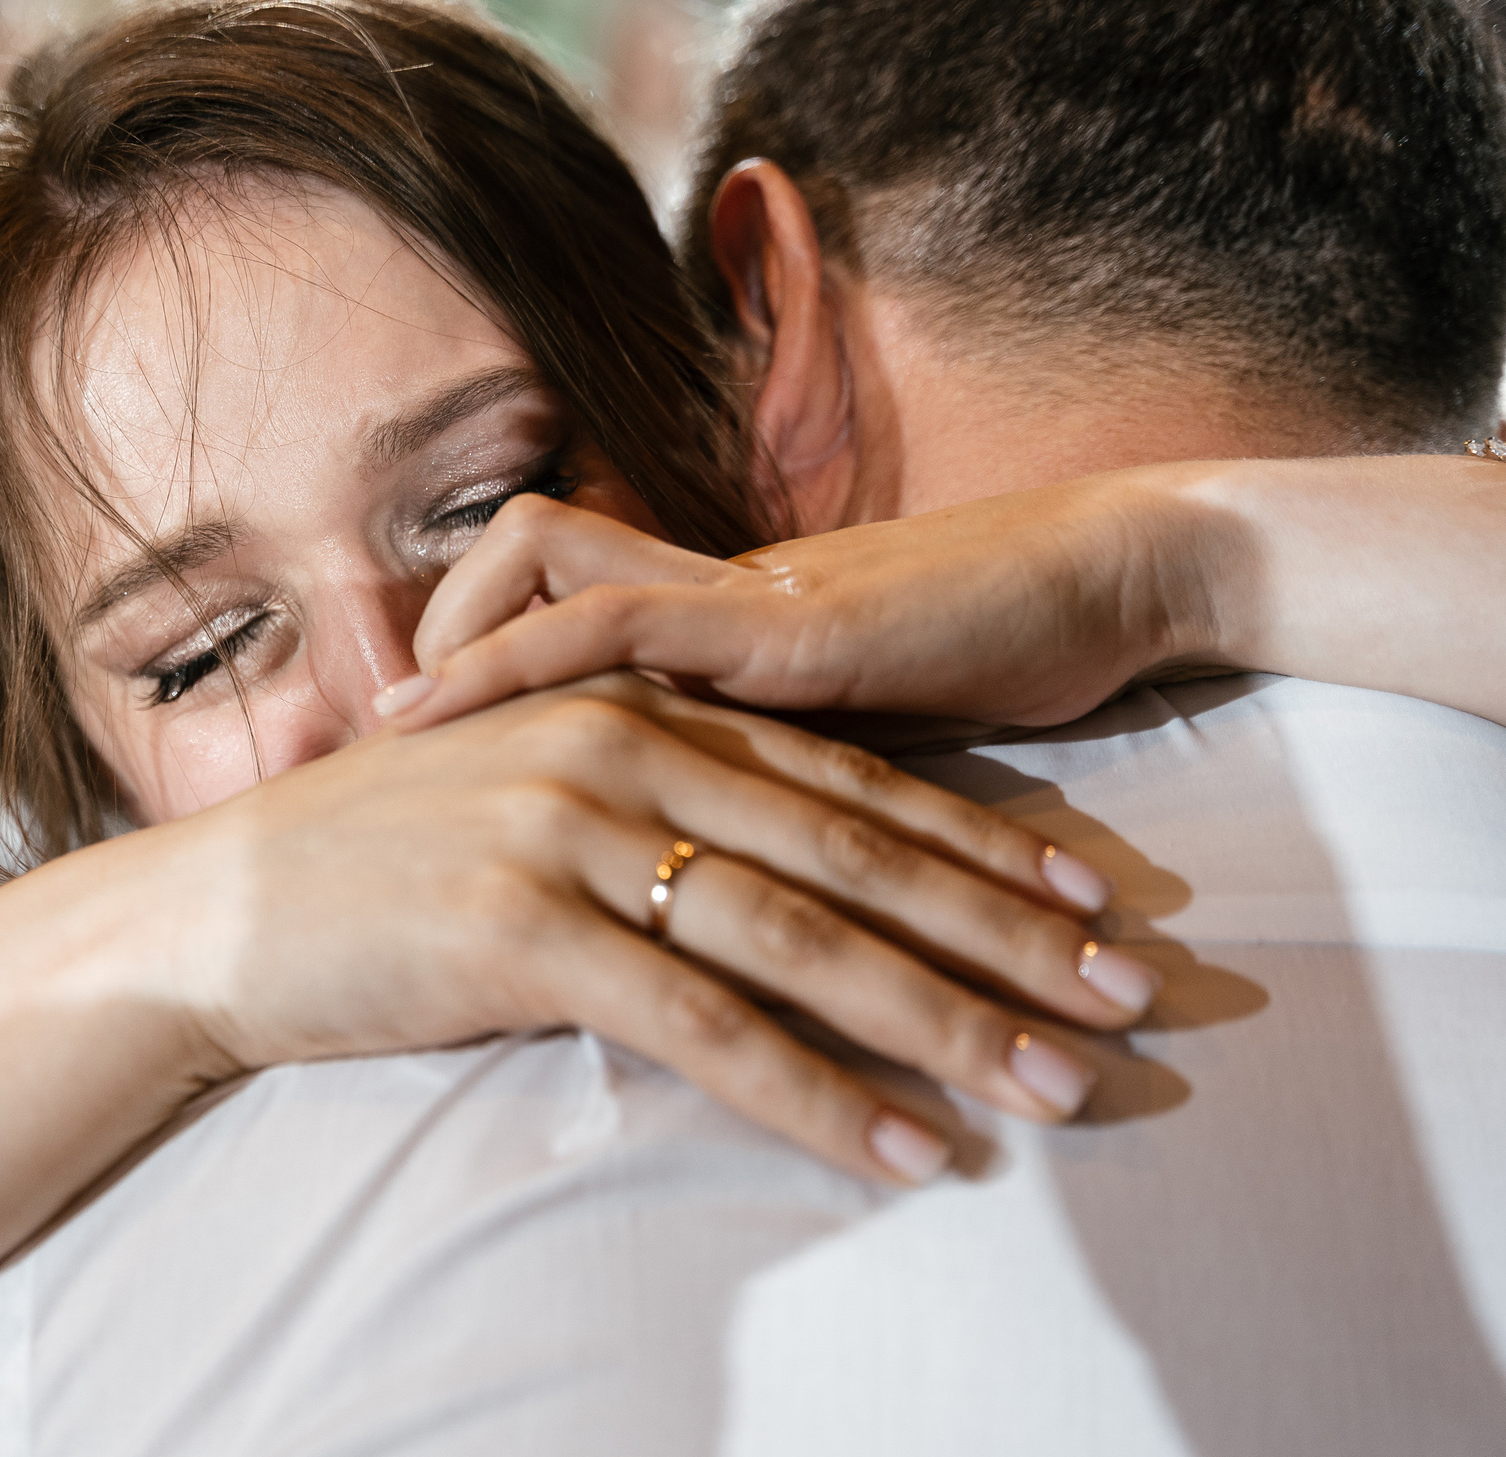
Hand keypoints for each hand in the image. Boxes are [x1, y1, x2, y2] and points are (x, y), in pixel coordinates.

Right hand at [120, 673, 1156, 1185]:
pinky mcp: (528, 932)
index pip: (842, 784)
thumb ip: (635, 809)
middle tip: (1124, 1001)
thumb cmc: (365, 864)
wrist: (214, 909)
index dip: (976, 848)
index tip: (1088, 904)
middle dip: (1004, 936)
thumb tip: (744, 869)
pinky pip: (705, 1028)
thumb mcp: (515, 796)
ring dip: (945, 1022)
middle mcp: (622, 751)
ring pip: (804, 939)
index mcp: (631, 710)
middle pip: (855, 856)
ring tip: (1057, 1090)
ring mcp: (575, 835)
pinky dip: (813, 1096)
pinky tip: (902, 1151)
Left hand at [382, 472, 1224, 733]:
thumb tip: (710, 844)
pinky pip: (611, 622)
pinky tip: (445, 710)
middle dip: (437, 645)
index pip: (562, 594)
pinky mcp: (774, 626)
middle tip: (388, 739)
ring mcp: (736, 598)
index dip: (481, 646)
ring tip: (395, 736)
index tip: (428, 735)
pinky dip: (514, 659)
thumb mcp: (859, 719)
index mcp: (721, 615)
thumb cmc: (1005, 653)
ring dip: (458, 647)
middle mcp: (708, 593)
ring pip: (544, 574)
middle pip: (522, 564)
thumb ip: (774, 764)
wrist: (1117, 582)